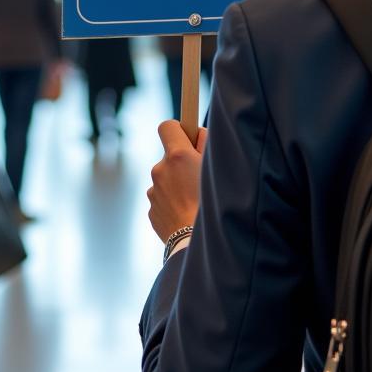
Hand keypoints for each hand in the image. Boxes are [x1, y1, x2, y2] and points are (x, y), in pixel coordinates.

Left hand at [148, 120, 206, 242]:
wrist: (197, 245)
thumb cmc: (214, 205)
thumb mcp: (219, 167)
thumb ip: (206, 144)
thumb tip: (197, 134)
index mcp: (177, 156)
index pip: (167, 126)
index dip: (179, 130)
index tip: (188, 138)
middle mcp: (160, 170)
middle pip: (169, 157)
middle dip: (183, 163)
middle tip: (201, 177)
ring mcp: (153, 192)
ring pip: (166, 180)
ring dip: (178, 185)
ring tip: (196, 202)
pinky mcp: (151, 211)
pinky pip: (163, 199)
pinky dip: (173, 203)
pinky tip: (188, 215)